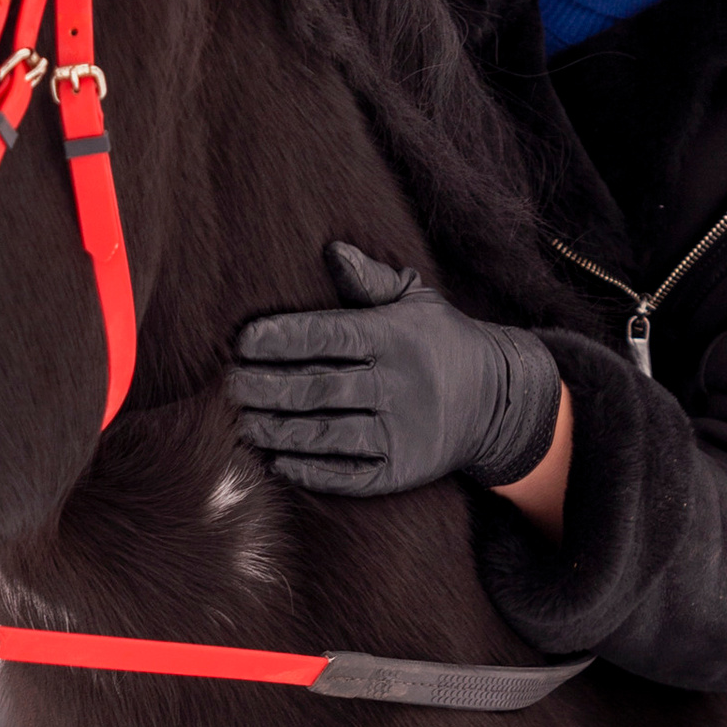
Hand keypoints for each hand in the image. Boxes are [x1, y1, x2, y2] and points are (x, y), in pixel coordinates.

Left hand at [232, 243, 564, 496]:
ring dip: (279, 430)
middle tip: (229, 386)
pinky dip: (311, 470)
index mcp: (395, 338)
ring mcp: (402, 432)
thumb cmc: (440, 342)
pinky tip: (278, 461)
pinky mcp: (403, 470)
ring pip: (328, 433)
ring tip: (242, 423)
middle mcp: (398, 385)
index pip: (328, 335)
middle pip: (319, 388)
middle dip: (268, 387)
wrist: (497, 400)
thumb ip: (371, 281)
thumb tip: (332, 251)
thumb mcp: (416, 301)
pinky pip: (350, 474)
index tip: (243, 342)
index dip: (282, 339)